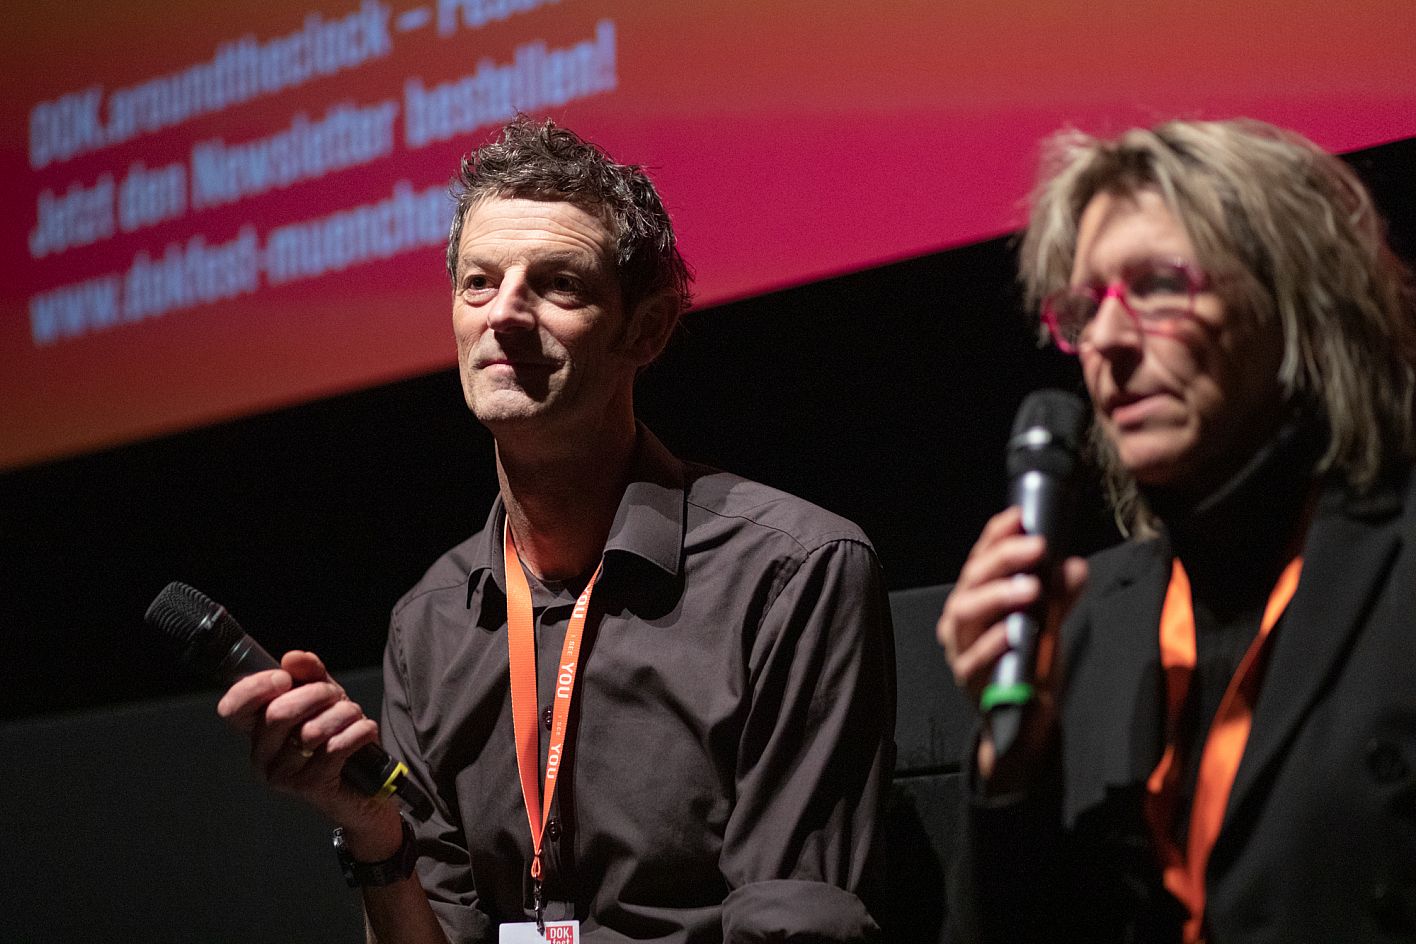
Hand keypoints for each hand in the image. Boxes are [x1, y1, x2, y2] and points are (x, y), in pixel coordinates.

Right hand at [216, 650, 401, 857]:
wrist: (366, 787)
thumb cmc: (340, 739)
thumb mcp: (326, 700)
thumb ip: (309, 676)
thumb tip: (292, 658)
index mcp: (258, 732)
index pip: (233, 708)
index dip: (256, 687)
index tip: (285, 678)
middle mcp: (262, 756)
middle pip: (278, 713)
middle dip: (317, 694)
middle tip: (337, 696)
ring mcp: (283, 775)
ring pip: (311, 731)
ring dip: (344, 714)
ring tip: (355, 716)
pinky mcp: (309, 787)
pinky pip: (335, 748)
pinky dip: (358, 732)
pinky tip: (365, 732)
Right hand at [936, 507, 1086, 788]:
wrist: (1023, 720)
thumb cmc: (1028, 662)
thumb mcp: (1048, 623)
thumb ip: (1059, 596)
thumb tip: (1075, 565)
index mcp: (976, 595)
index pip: (982, 556)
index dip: (997, 534)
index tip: (1021, 518)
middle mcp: (961, 616)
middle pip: (973, 578)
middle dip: (1004, 558)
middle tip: (1037, 547)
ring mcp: (960, 646)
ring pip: (966, 612)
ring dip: (998, 595)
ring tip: (1031, 587)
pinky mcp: (967, 678)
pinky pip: (973, 658)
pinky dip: (993, 644)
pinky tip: (1015, 633)